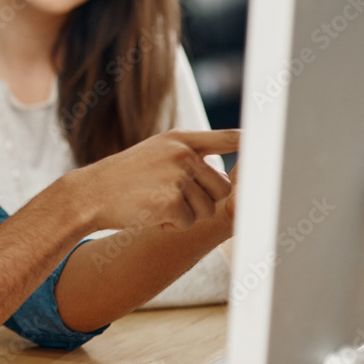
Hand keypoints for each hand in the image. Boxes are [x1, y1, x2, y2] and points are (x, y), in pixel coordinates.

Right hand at [63, 129, 240, 232]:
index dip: (253, 142)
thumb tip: (222, 172)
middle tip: (175, 201)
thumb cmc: (122, 177)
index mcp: (180, 140)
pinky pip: (189, 222)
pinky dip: (173, 225)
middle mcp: (183, 154)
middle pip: (222, 187)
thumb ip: (187, 157)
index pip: (229, 138)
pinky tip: (152, 215)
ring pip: (207, 208)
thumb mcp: (154, 154)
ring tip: (158, 206)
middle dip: (205, 201)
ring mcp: (177, 177)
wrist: (90, 194)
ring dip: (188, 215)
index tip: (273, 145)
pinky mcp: (171, 201)